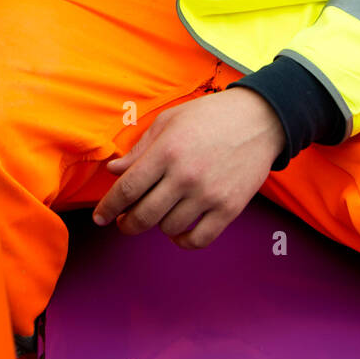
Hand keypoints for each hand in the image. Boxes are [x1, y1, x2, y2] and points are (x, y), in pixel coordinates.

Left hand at [92, 86, 285, 249]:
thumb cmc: (209, 116)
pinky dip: (183, 241)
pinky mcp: (230, 208)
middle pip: (143, 215)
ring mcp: (209, 194)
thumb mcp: (168, 121)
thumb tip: (113, 170)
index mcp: (166, 151)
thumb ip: (139, 149)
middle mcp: (185, 176)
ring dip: (157, 226)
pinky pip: (199, 239)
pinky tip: (178, 231)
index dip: (109, 207)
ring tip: (159, 214)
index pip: (127, 189)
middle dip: (127, 224)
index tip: (100, 217)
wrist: (259, 119)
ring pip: (168, 228)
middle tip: (125, 221)